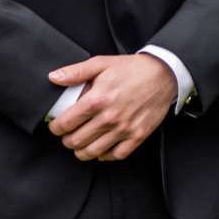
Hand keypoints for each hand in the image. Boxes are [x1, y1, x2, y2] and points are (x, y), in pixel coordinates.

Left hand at [47, 54, 176, 161]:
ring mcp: (124, 129)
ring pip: (92, 152)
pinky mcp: (138, 135)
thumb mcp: (101, 63)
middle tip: (68, 135)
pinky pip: (116, 155)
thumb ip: (76, 72)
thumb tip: (54, 78)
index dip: (55, 127)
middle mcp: (109, 117)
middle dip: (67, 140)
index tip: (57, 126)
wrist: (164, 74)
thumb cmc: (133, 69)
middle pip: (76, 141)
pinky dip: (105, 155)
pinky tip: (101, 148)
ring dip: (81, 151)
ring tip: (81, 144)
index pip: (65, 124)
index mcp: (97, 100)